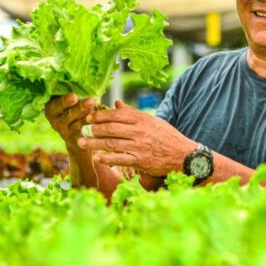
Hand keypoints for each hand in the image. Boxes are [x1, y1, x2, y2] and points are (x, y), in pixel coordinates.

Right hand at [45, 93, 95, 152]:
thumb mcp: (70, 101)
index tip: (74, 96)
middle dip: (80, 108)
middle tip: (91, 100)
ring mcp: (66, 133)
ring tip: (99, 111)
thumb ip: (75, 92)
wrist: (75, 134)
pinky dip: (93, 127)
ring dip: (89, 118)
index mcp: (52, 110)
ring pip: (77, 125)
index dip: (65, 101)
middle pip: (68, 115)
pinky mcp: (75, 141)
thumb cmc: (74, 109)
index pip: (56, 105)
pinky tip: (101, 122)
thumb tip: (84, 79)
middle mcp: (56, 122)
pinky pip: (85, 134)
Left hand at [78, 101, 196, 176]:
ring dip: (94, 143)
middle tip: (82, 129)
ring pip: (113, 143)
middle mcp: (140, 132)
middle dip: (94, 128)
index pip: (118, 115)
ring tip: (81, 143)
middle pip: (112, 128)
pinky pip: (121, 159)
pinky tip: (96, 158)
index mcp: (142, 119)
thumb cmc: (167, 136)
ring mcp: (140, 147)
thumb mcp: (152, 121)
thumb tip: (116, 104)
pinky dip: (107, 158)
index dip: (101, 115)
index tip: (89, 116)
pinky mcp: (141, 161)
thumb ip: (132, 113)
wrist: (183, 154)